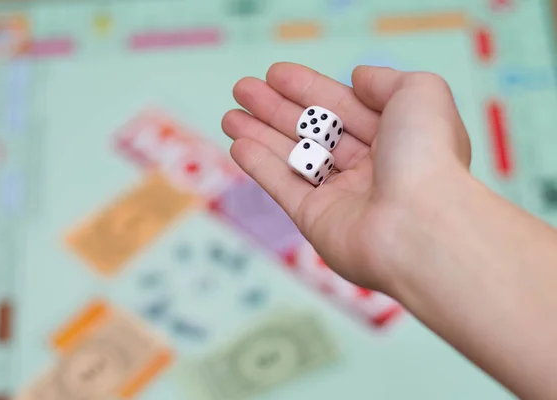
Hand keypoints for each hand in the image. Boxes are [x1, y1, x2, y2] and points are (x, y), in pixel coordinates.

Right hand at [222, 63, 471, 293]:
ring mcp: (341, 196)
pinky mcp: (316, 220)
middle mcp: (368, 167)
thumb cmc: (426, 156)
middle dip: (275, 108)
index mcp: (395, 138)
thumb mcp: (419, 94)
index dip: (307, 87)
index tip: (275, 73)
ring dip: (260, 135)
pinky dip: (260, 166)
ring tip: (229, 116)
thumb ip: (385, 80)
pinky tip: (237, 145)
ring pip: (293, 158)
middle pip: (312, 131)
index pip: (342, 106)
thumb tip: (357, 77)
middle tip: (242, 89)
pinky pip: (283, 187)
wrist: (420, 226)